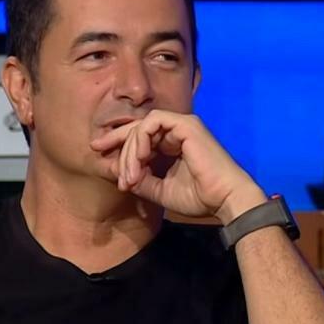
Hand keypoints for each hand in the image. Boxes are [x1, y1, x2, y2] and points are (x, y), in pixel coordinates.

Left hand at [89, 110, 266, 223]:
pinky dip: (141, 139)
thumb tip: (122, 176)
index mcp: (173, 144)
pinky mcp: (186, 124)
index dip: (118, 145)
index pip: (140, 137)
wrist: (224, 200)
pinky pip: (153, 123)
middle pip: (137, 129)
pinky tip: (139, 159)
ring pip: (142, 126)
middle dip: (116, 143)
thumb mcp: (161, 190)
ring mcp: (182, 125)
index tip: (99, 155)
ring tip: (129, 174)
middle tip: (107, 164)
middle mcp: (177, 131)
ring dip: (130, 150)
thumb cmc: (199, 197)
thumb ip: (141, 180)